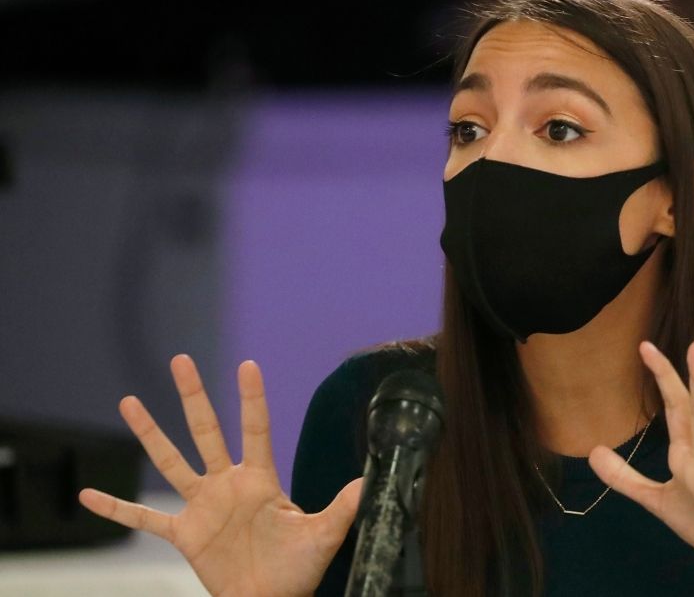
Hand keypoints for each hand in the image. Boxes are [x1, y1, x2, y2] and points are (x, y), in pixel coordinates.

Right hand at [78, 355, 362, 596]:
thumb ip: (343, 507)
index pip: (255, 429)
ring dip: (150, 433)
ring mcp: (202, 507)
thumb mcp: (323, 535)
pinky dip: (116, 508)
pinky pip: (144, 519)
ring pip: (171, 462)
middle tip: (180, 360)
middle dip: (194, 396)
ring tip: (129, 402)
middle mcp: (228, 484)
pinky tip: (87, 495)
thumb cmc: (297, 571)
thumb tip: (368, 480)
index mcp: (261, 480)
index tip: (248, 364)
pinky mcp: (184, 534)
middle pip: (206, 431)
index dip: (252, 399)